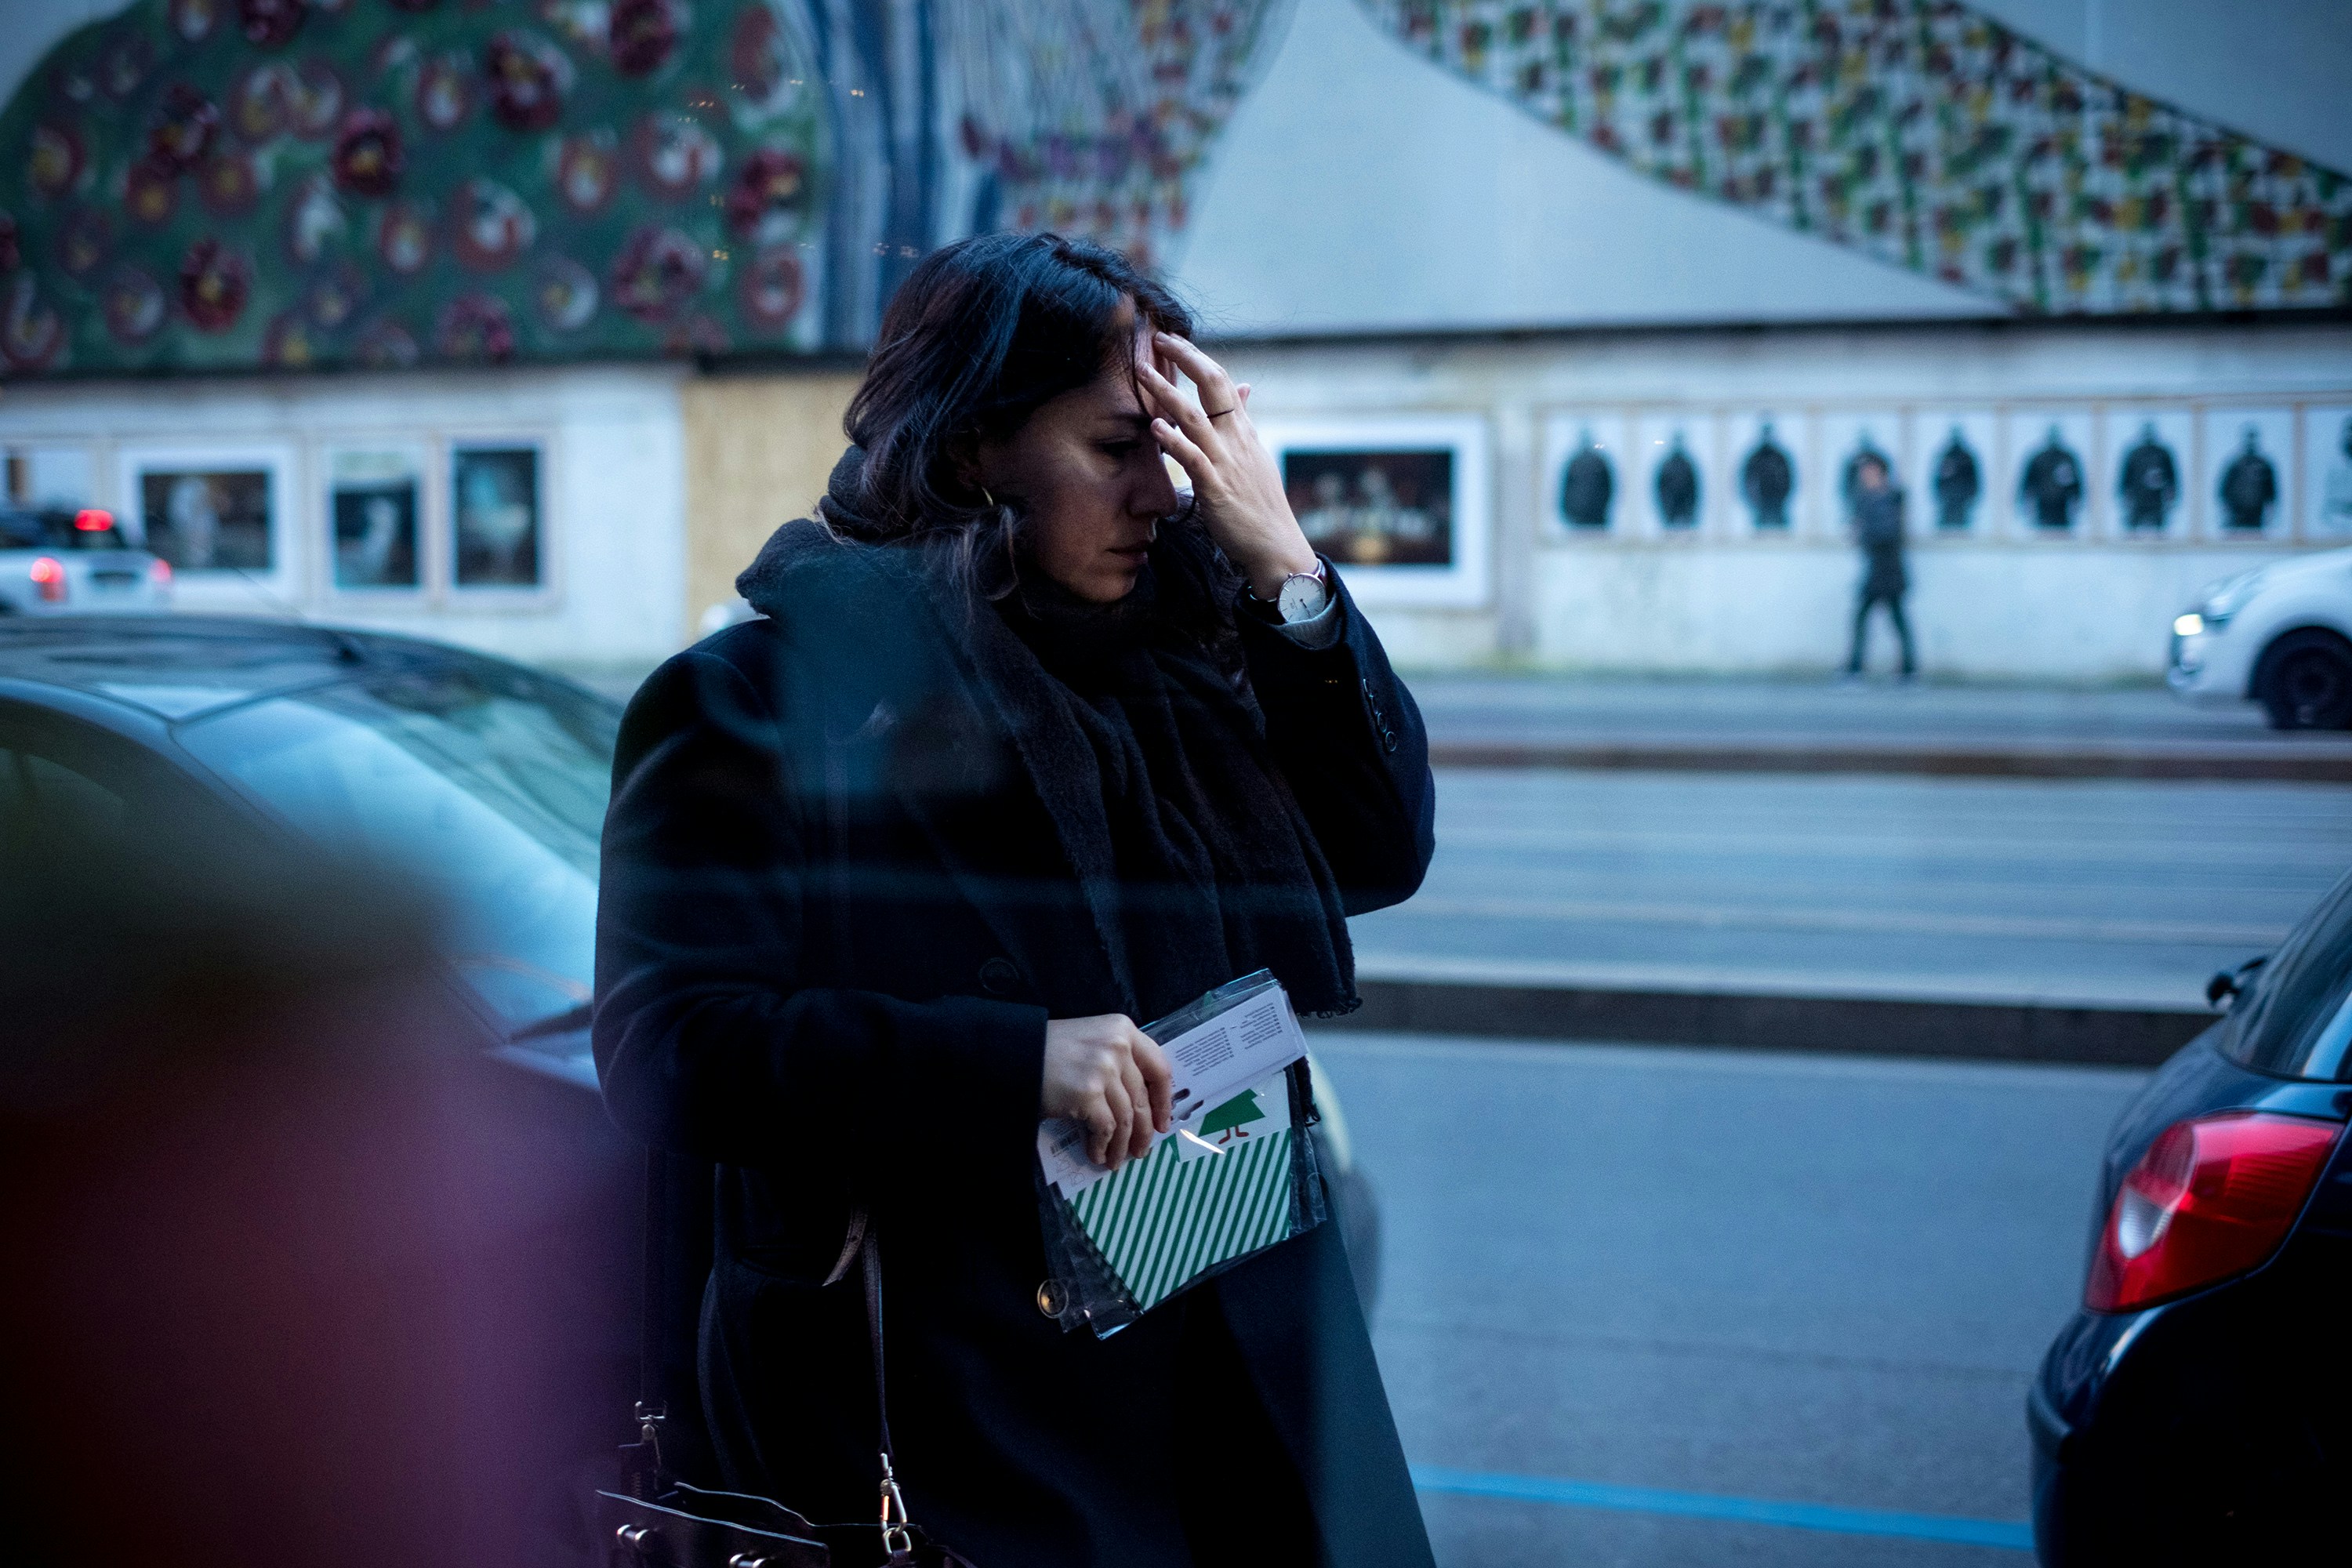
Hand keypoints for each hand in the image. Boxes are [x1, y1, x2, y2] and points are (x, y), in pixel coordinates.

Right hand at [1040, 1013, 1173, 1168]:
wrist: (1014, 1054)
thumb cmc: (1050, 1050)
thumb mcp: (1092, 1041)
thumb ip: (1119, 1061)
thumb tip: (1142, 1106)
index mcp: (1123, 1029)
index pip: (1159, 1068)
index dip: (1164, 1100)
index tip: (1163, 1123)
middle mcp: (1119, 1046)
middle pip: (1142, 1098)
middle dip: (1144, 1132)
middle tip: (1140, 1151)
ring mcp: (1104, 1070)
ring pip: (1126, 1118)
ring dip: (1122, 1145)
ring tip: (1115, 1160)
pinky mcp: (1088, 1093)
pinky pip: (1105, 1129)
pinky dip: (1102, 1146)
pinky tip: (1096, 1154)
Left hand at [1139, 332, 1318, 599]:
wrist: (1276, 544)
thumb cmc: (1261, 503)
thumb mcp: (1255, 454)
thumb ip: (1243, 420)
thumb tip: (1243, 387)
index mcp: (1243, 429)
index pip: (1221, 380)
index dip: (1196, 357)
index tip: (1172, 340)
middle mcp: (1236, 438)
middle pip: (1212, 385)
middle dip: (1184, 358)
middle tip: (1158, 339)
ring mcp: (1226, 461)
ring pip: (1194, 417)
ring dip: (1165, 393)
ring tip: (1141, 373)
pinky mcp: (1216, 487)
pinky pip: (1193, 458)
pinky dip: (1174, 441)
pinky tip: (1155, 428)